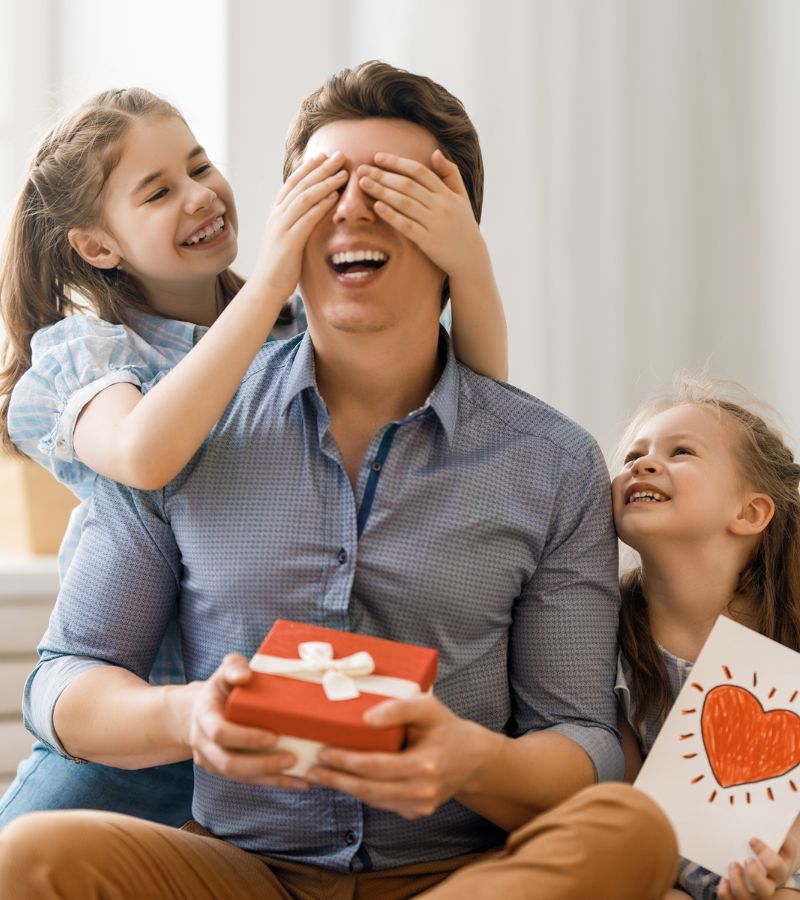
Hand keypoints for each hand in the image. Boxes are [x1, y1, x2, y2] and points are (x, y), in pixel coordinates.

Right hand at [186, 653, 306, 789]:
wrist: (203, 709)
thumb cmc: (222, 686)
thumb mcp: (225, 670)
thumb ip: (234, 667)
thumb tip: (245, 676)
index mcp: (204, 717)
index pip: (220, 733)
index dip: (245, 738)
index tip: (273, 736)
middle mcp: (204, 744)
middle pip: (229, 763)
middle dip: (261, 764)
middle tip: (292, 759)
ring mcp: (213, 761)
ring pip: (240, 777)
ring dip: (271, 778)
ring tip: (302, 776)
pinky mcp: (226, 771)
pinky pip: (249, 781)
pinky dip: (275, 782)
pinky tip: (299, 782)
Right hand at [252, 152, 347, 300]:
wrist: (266, 286)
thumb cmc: (281, 265)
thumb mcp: (288, 237)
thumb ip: (298, 222)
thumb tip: (314, 212)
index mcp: (277, 212)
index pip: (293, 182)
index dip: (309, 167)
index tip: (325, 155)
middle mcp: (277, 215)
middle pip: (301, 184)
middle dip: (322, 168)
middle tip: (340, 155)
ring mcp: (281, 227)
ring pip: (305, 197)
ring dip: (326, 183)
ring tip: (343, 173)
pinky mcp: (289, 241)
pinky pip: (307, 218)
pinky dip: (321, 205)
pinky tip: (335, 197)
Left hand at [305, 694, 494, 819]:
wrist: (471, 757)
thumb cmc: (445, 727)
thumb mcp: (428, 707)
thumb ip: (399, 708)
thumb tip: (365, 720)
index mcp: (425, 765)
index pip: (375, 766)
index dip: (346, 761)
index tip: (324, 752)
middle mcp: (422, 791)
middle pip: (370, 789)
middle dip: (337, 780)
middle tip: (312, 771)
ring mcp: (420, 806)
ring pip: (374, 800)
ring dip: (345, 789)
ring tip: (321, 776)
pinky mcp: (417, 812)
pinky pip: (383, 803)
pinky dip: (362, 793)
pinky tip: (345, 782)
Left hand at [357, 150, 484, 276]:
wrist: (470, 258)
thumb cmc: (463, 225)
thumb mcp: (461, 197)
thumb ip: (450, 174)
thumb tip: (435, 152)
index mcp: (447, 193)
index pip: (419, 171)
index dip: (397, 162)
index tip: (377, 157)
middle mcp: (441, 206)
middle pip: (408, 185)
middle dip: (383, 175)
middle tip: (362, 169)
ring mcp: (435, 224)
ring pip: (405, 203)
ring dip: (382, 191)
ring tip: (364, 183)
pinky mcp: (429, 242)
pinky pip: (407, 226)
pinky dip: (391, 215)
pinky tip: (377, 206)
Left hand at [718, 833, 799, 898]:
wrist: (774, 855)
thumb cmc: (774, 844)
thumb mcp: (780, 838)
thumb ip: (776, 832)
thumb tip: (764, 820)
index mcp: (780, 870)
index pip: (776, 866)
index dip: (765, 854)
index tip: (752, 839)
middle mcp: (769, 885)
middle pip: (765, 890)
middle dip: (755, 876)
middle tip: (746, 859)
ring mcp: (754, 891)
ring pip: (747, 898)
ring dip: (737, 883)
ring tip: (732, 865)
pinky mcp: (740, 893)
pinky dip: (725, 893)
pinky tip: (723, 880)